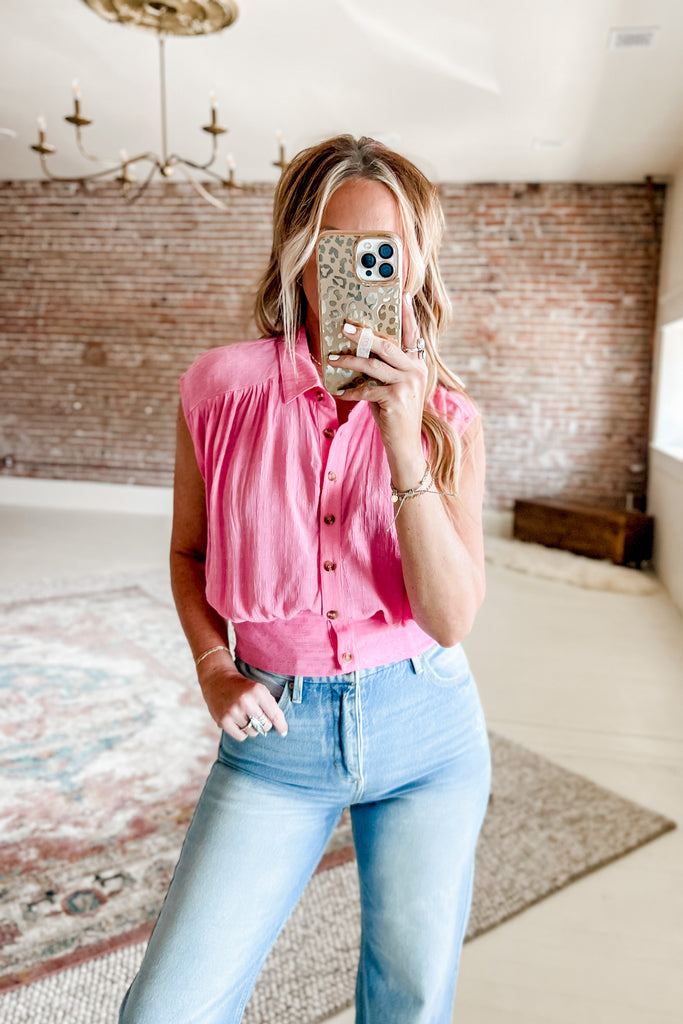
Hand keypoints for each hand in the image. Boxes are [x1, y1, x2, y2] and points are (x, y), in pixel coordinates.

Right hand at [197, 660, 288, 740]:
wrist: (217, 680)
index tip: (283, 732)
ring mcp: (233, 711)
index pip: (274, 714)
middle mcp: (245, 701)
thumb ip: (270, 706)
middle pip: (265, 726)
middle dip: (265, 724)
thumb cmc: (243, 687)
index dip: (281, 725)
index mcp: (257, 691)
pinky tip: (238, 722)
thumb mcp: (259, 689)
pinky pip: (241, 736)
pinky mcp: (223, 720)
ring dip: (252, 728)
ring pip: (253, 732)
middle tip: (258, 717)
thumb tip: (281, 729)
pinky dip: (242, 732)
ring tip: (246, 716)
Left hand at [331, 293, 427, 488]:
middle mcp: (415, 370)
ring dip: (349, 361)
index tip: (402, 294)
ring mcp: (407, 384)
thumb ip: (386, 367)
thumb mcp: (395, 385)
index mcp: (417, 363)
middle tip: (344, 326)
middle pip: (386, 344)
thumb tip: (361, 349)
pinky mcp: (395, 399)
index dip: (406, 314)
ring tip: (332, 359)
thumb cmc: (395, 413)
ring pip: (372, 364)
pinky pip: (365, 389)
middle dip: (362, 334)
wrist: (406, 444)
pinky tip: (338, 390)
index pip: (411, 333)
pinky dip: (350, 391)